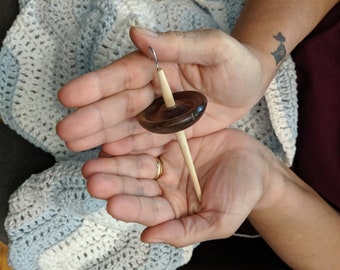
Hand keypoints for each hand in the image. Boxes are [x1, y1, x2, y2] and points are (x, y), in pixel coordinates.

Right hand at [57, 27, 270, 155]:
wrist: (250, 83)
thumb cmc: (235, 61)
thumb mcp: (213, 48)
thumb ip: (175, 44)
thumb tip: (136, 33)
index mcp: (158, 64)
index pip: (122, 75)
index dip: (95, 86)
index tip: (68, 96)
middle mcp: (153, 89)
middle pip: (118, 104)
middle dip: (92, 117)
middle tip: (65, 131)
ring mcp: (160, 112)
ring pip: (126, 125)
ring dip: (102, 135)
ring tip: (76, 145)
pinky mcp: (171, 131)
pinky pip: (146, 140)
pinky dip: (128, 148)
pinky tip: (108, 154)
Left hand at [82, 129, 283, 246]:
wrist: (256, 164)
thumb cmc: (242, 195)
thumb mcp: (219, 220)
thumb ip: (185, 232)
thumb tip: (149, 238)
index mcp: (173, 209)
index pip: (148, 210)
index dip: (131, 207)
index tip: (113, 205)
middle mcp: (164, 186)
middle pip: (136, 186)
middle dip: (115, 184)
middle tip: (94, 180)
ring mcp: (165, 162)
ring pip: (136, 163)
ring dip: (115, 162)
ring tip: (95, 161)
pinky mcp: (169, 140)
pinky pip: (148, 139)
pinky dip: (132, 140)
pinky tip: (115, 140)